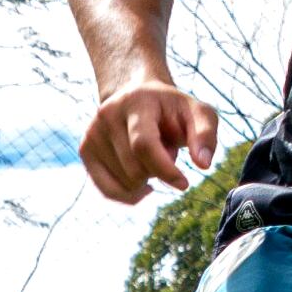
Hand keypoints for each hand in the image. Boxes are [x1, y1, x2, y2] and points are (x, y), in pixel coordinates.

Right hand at [79, 80, 217, 203]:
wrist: (138, 96)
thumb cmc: (173, 110)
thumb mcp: (198, 113)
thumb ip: (206, 134)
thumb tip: (203, 164)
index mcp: (136, 102)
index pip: (144, 145)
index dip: (165, 170)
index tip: (184, 184)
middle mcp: (107, 114)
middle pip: (135, 170)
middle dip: (158, 172)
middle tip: (165, 151)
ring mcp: (93, 133)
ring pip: (124, 183)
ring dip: (146, 179)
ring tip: (150, 155)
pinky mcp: (85, 149)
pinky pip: (107, 190)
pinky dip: (130, 195)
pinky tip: (143, 184)